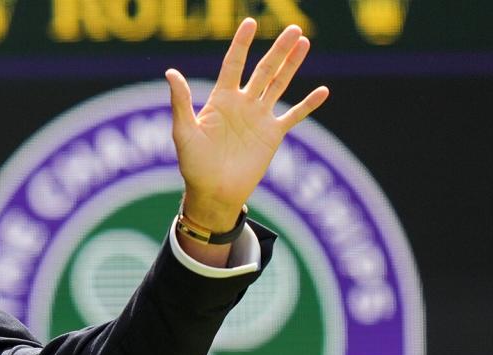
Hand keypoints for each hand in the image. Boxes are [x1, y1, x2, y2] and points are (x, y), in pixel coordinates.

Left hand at [166, 18, 328, 230]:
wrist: (213, 193)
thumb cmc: (193, 165)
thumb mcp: (183, 132)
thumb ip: (180, 102)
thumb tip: (170, 72)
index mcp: (221, 100)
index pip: (233, 64)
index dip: (241, 44)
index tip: (250, 22)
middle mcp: (242, 104)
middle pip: (263, 69)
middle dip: (278, 50)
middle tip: (294, 28)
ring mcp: (259, 118)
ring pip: (279, 85)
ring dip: (292, 65)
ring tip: (304, 43)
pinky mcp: (272, 135)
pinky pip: (293, 116)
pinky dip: (308, 105)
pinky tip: (323, 91)